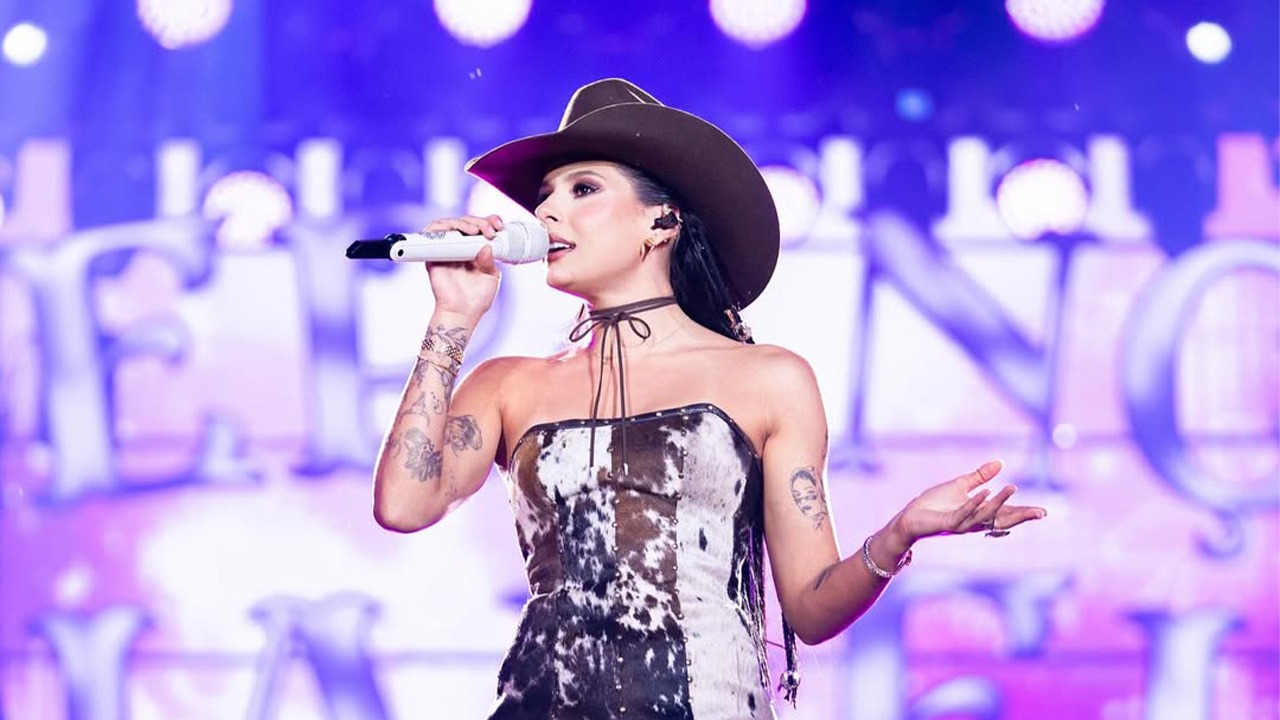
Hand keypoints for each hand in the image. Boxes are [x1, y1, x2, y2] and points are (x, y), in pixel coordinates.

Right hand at [421, 214, 503, 323]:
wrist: (461, 313)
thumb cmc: (477, 299)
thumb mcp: (492, 277)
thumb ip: (490, 261)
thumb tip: (486, 246)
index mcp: (476, 251)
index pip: (480, 227)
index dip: (488, 221)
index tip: (498, 225)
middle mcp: (460, 248)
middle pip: (466, 222)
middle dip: (479, 221)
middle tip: (489, 231)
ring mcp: (446, 250)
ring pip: (449, 224)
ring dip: (462, 222)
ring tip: (474, 231)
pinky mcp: (433, 254)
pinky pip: (432, 233)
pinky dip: (439, 226)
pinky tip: (453, 229)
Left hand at [892, 460, 1046, 543]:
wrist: (910, 516)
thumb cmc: (934, 503)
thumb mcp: (960, 485)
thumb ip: (980, 476)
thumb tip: (1000, 463)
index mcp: (979, 514)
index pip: (1005, 514)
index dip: (1023, 513)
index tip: (1043, 512)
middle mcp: (974, 522)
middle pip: (1002, 521)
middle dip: (1021, 516)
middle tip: (1040, 513)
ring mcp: (961, 524)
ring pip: (985, 516)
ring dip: (999, 502)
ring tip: (1012, 487)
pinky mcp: (947, 523)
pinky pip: (964, 513)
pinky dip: (974, 503)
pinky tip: (984, 492)